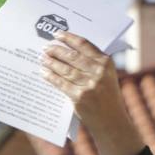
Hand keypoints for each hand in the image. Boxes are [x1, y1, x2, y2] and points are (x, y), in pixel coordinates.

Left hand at [42, 31, 145, 154]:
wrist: (111, 120)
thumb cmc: (107, 96)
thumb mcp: (107, 76)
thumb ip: (93, 63)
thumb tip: (68, 50)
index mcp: (106, 63)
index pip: (84, 44)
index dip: (69, 38)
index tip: (58, 34)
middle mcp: (99, 72)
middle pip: (72, 56)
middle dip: (56, 50)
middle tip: (45, 47)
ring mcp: (89, 85)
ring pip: (65, 69)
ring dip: (51, 62)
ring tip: (43, 58)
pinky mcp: (79, 97)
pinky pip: (61, 83)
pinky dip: (51, 77)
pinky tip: (44, 72)